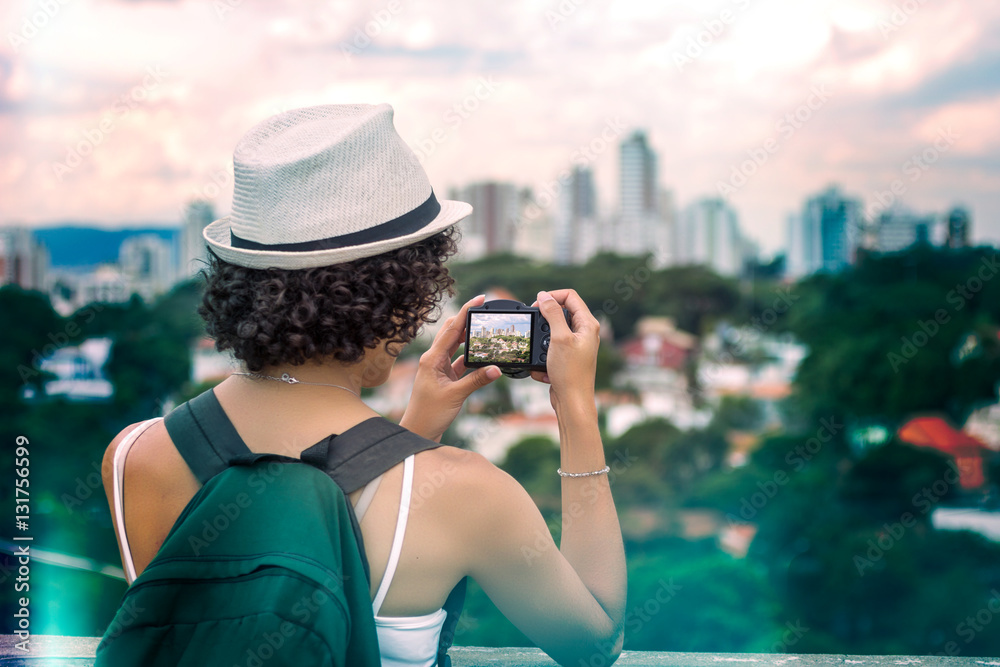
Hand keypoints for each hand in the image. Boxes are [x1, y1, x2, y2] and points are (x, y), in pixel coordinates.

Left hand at [400, 294, 501, 441]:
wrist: (418, 431)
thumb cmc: (429, 414)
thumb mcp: (455, 395)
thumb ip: (476, 380)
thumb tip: (497, 368)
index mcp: (432, 359)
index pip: (451, 329)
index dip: (466, 312)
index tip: (479, 299)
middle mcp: (433, 360)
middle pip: (452, 333)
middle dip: (468, 320)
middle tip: (485, 311)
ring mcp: (439, 369)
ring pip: (456, 347)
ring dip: (469, 338)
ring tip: (485, 329)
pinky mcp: (444, 378)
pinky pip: (460, 362)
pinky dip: (471, 357)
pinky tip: (482, 355)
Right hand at [529, 289, 599, 411]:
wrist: (572, 402)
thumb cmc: (570, 372)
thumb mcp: (559, 338)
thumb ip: (552, 314)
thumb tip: (544, 296)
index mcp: (588, 324)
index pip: (570, 296)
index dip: (552, 296)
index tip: (537, 304)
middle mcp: (585, 333)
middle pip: (561, 313)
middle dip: (544, 322)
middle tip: (535, 329)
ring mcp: (577, 345)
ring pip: (553, 333)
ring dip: (542, 344)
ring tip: (543, 358)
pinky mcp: (568, 357)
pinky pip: (551, 350)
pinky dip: (544, 358)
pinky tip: (545, 371)